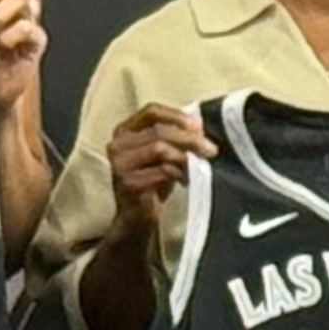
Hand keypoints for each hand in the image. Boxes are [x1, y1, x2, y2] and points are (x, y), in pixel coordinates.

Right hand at [104, 102, 215, 239]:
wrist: (137, 218)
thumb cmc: (153, 182)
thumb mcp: (162, 154)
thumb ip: (173, 136)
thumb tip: (199, 125)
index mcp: (124, 131)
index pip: (151, 111)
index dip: (177, 115)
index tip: (199, 127)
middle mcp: (117, 144)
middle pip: (159, 130)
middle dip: (189, 138)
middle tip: (211, 149)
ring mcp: (120, 164)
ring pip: (159, 147)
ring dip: (185, 156)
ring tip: (198, 167)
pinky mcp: (128, 183)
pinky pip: (162, 170)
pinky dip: (179, 173)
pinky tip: (186, 181)